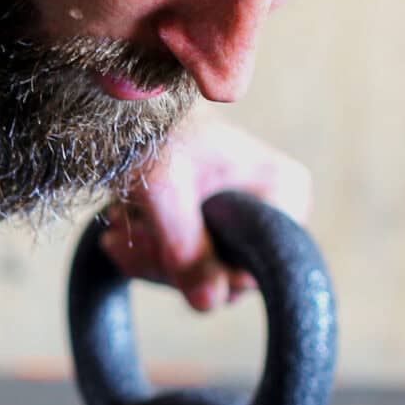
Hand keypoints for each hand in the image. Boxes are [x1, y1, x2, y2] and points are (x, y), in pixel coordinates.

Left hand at [98, 107, 311, 312]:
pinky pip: (187, 260)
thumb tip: (209, 304)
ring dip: (151, 258)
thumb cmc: (151, 130)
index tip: (160, 249)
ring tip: (120, 223)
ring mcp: (244, 219)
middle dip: (169, 263)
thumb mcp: (164, 190)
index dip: (206, 272)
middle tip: (128, 235)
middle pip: (226, 275)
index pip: (256, 270)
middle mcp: (275, 209)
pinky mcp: (215, 223)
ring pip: (202, 273)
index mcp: (284, 192)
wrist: (128, 100)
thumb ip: (186, 246)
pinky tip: (122, 228)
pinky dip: (151, 251)